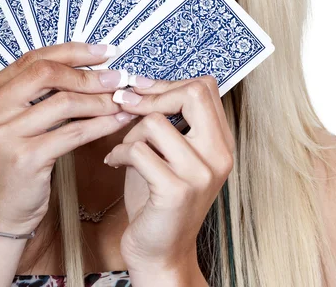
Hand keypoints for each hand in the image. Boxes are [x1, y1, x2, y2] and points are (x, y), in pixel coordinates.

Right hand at [0, 42, 135, 235]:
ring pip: (64, 102)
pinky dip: (101, 124)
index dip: (73, 52)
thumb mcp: (14, 122)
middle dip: (88, 74)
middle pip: (47, 74)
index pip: (33, 59)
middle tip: (118, 76)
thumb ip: (36, 94)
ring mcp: (4, 135)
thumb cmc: (12, 163)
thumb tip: (87, 67)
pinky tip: (118, 121)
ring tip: (122, 99)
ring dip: (100, 99)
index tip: (104, 52)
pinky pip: (73, 132)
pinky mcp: (25, 159)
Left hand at [103, 75, 234, 273]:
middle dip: (153, 94)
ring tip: (124, 149)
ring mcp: (201, 173)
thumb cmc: (159, 197)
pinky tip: (115, 163)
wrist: (160, 251)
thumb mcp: (169, 152)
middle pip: (193, 93)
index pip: (205, 88)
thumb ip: (164, 119)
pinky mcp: (177, 190)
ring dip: (130, 132)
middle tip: (126, 104)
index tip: (142, 89)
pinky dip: (118, 153)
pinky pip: (138, 150)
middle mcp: (219, 154)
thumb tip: (138, 84)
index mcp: (220, 141)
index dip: (169, 83)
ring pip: (156, 122)